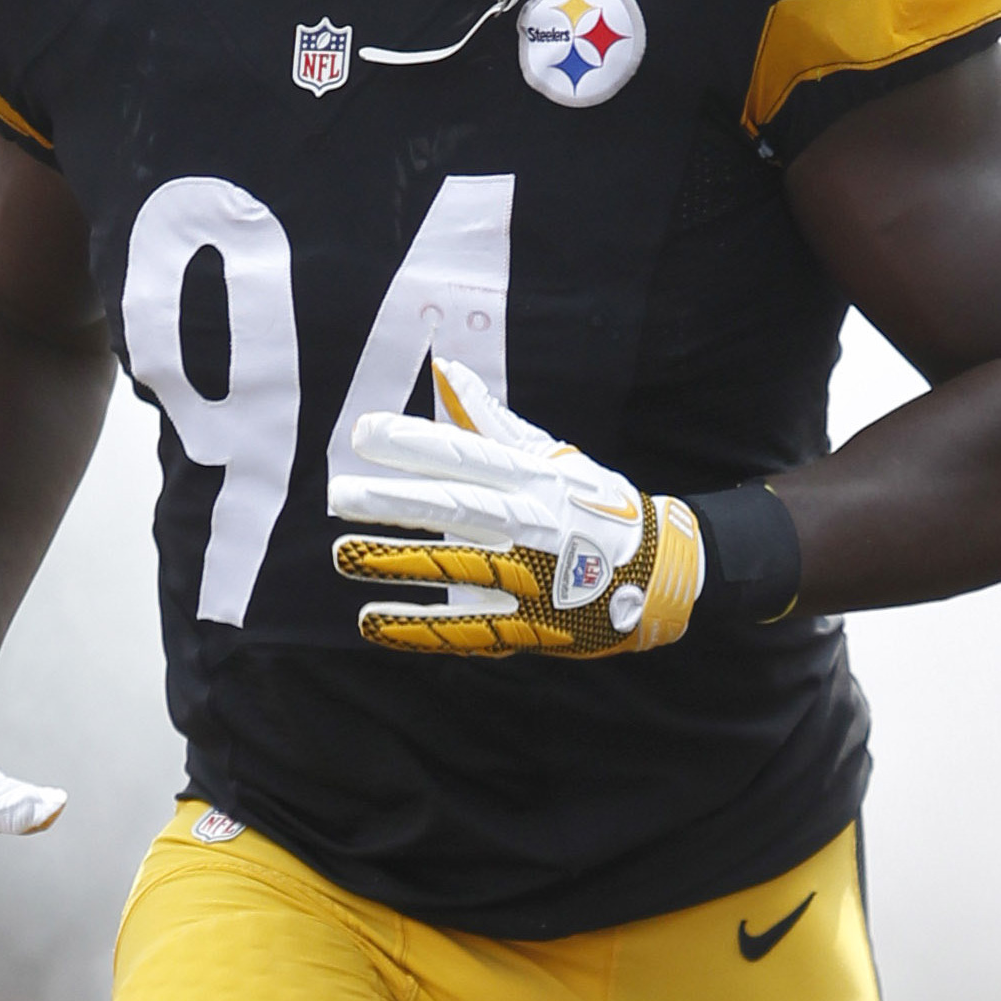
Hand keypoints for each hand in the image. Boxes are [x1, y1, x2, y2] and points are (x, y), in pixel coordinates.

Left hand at [328, 358, 703, 656]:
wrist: (661, 575)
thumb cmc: (596, 506)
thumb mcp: (553, 456)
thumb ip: (491, 421)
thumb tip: (446, 371)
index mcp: (535, 478)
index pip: (467, 456)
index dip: (416, 443)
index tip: (364, 433)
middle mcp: (531, 524)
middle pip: (457, 509)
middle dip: (397, 502)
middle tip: (339, 496)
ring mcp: (531, 578)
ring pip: (458, 569)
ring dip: (399, 564)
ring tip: (345, 555)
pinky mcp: (529, 625)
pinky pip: (468, 629)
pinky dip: (418, 628)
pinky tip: (372, 621)